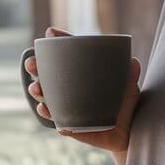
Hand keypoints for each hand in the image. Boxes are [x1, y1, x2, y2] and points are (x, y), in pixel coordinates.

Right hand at [24, 26, 141, 154]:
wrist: (132, 132)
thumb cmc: (126, 105)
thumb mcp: (130, 86)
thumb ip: (131, 74)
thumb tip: (132, 61)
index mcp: (82, 77)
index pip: (67, 57)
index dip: (57, 43)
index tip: (50, 32)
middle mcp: (71, 92)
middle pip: (48, 78)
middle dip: (35, 69)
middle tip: (32, 64)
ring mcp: (70, 111)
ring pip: (49, 101)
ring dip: (38, 94)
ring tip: (36, 89)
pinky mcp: (75, 129)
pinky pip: (61, 124)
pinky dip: (53, 118)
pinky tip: (46, 110)